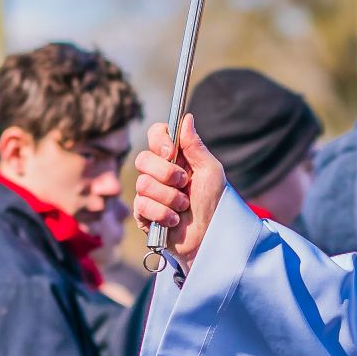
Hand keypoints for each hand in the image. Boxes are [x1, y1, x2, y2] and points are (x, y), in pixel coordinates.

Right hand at [132, 116, 227, 266]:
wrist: (209, 238)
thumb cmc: (214, 204)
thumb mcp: (211, 172)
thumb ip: (195, 146)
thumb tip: (186, 118)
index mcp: (176, 157)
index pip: (156, 134)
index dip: (159, 140)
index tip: (171, 152)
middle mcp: (159, 172)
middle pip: (143, 159)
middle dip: (166, 173)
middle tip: (184, 184)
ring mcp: (149, 193)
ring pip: (143, 184)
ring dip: (169, 197)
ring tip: (183, 207)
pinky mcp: (143, 214)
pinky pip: (142, 205)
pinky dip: (163, 214)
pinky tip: (174, 220)